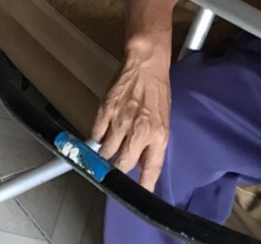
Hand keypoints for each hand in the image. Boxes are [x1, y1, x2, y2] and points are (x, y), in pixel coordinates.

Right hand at [90, 45, 171, 187]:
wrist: (145, 65)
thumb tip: (143, 162)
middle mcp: (139, 132)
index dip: (143, 186)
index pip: (151, 169)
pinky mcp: (105, 111)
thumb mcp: (164, 120)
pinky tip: (104, 132)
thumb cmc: (157, 90)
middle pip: (122, 165)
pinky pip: (97, 134)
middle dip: (118, 169)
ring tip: (110, 146)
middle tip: (116, 165)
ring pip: (107, 151)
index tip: (139, 194)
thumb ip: (153, 143)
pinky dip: (99, 136)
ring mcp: (120, 122)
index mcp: (158, 136)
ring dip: (107, 152)